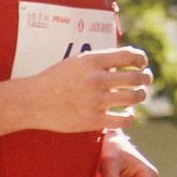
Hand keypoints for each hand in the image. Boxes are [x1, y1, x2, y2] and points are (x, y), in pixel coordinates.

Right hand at [24, 47, 151, 134]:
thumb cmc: (54, 80)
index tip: (141, 64)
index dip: (142, 59)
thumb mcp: (74, 62)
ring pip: (135, 97)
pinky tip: (128, 113)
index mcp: (91, 61)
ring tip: (137, 95)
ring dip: (141, 95)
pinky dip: (131, 116)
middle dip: (146, 78)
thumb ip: (100, 62)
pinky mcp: (93, 120)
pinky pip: (125, 119)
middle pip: (138, 77)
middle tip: (144, 80)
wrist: (30, 102)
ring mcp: (95, 101)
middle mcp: (96, 79)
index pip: (130, 56)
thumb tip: (129, 62)